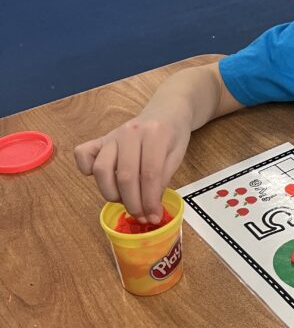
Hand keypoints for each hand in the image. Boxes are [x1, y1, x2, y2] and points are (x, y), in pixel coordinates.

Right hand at [74, 115, 190, 222]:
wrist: (167, 110)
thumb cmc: (172, 135)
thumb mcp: (176, 156)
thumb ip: (162, 179)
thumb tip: (149, 208)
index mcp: (155, 134)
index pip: (150, 174)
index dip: (150, 201)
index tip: (153, 217)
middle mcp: (130, 132)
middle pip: (125, 176)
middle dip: (133, 203)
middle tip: (141, 215)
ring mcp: (112, 134)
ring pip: (101, 169)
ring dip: (111, 193)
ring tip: (125, 200)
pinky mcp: (100, 138)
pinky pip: (83, 155)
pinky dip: (87, 170)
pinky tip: (105, 179)